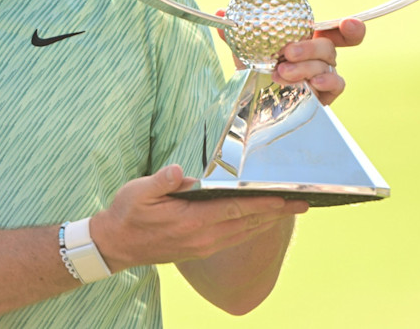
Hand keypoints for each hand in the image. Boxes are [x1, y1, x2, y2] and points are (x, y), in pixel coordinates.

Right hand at [89, 164, 307, 271]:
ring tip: (288, 211)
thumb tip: (179, 171)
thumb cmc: (127, 213)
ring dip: (268, 222)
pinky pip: (234, 239)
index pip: (236, 210)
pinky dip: (252, 230)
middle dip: (276, 213)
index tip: (286, 198)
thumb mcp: (138, 191)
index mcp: (191, 221)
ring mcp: (203, 246)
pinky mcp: (200, 250)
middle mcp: (203, 237)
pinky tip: (259, 223)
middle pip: (248, 223)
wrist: (116, 245)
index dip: (263, 204)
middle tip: (303, 204)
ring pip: (244, 233)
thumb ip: (161, 181)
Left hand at [216, 13, 363, 105]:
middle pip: (329, 46)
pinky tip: (312, 84)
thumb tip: (220, 12)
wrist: (254, 102)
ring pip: (326, 66)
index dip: (348, 27)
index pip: (334, 29)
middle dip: (311, 47)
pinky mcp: (326, 95)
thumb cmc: (259, 69)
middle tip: (287, 52)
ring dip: (304, 68)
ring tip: (281, 73)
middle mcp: (320, 56)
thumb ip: (236, 33)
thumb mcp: (246, 51)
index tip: (349, 24)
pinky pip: (335, 86)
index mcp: (307, 39)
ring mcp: (325, 75)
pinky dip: (325, 83)